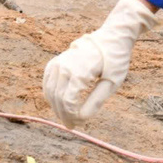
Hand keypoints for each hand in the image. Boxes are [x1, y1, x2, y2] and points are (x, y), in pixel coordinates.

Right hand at [42, 0, 158, 125]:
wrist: (111, 37)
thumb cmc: (115, 59)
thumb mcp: (112, 81)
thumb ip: (96, 101)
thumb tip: (82, 118)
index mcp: (79, 72)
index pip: (68, 103)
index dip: (72, 116)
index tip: (81, 122)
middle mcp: (64, 67)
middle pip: (57, 99)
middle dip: (64, 115)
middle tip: (73, 125)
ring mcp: (57, 63)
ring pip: (50, 93)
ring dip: (57, 107)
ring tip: (68, 117)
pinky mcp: (54, 62)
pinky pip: (47, 84)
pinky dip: (51, 96)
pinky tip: (60, 104)